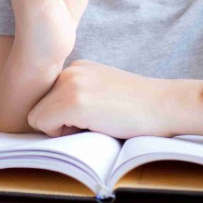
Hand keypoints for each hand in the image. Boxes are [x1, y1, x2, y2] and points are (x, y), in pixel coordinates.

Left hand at [28, 60, 178, 138]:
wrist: (166, 104)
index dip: (62, 117)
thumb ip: (76, 96)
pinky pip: (43, 124)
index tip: (91, 117)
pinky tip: (94, 125)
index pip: (46, 100)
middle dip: (58, 123)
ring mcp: (70, 84)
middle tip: (93, 122)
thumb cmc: (138, 108)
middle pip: (37, 108)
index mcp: (76, 68)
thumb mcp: (102, 92)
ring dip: (61, 129)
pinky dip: (63, 134)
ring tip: (95, 123)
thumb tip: (46, 120)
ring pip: (37, 117)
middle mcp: (69, 71)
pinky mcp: (73, 101)